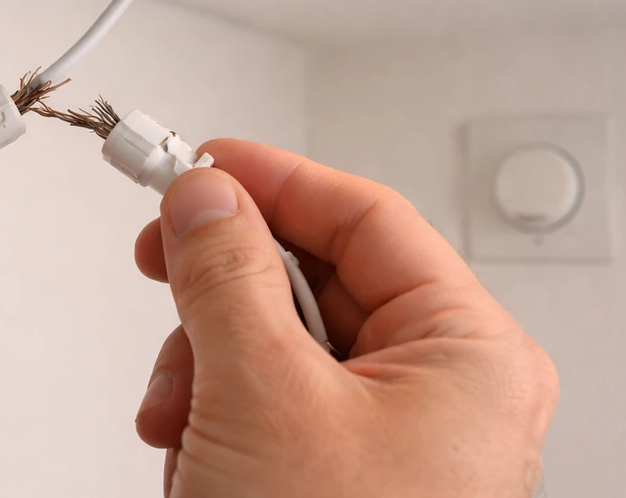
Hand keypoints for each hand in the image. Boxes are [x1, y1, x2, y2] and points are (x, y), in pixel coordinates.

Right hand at [133, 140, 557, 497]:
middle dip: (224, 284)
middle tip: (161, 259)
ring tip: (179, 411)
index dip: (273, 176)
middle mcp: (437, 386)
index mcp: (464, 352)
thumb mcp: (263, 396)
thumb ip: (225, 273)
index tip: (197, 159)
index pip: (363, 214)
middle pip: (313, 273)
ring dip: (207, 359)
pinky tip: (195, 450)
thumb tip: (203, 192)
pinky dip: (214, 408)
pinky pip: (266, 395)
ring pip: (277, 336)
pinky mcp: (337, 466)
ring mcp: (387, 431)